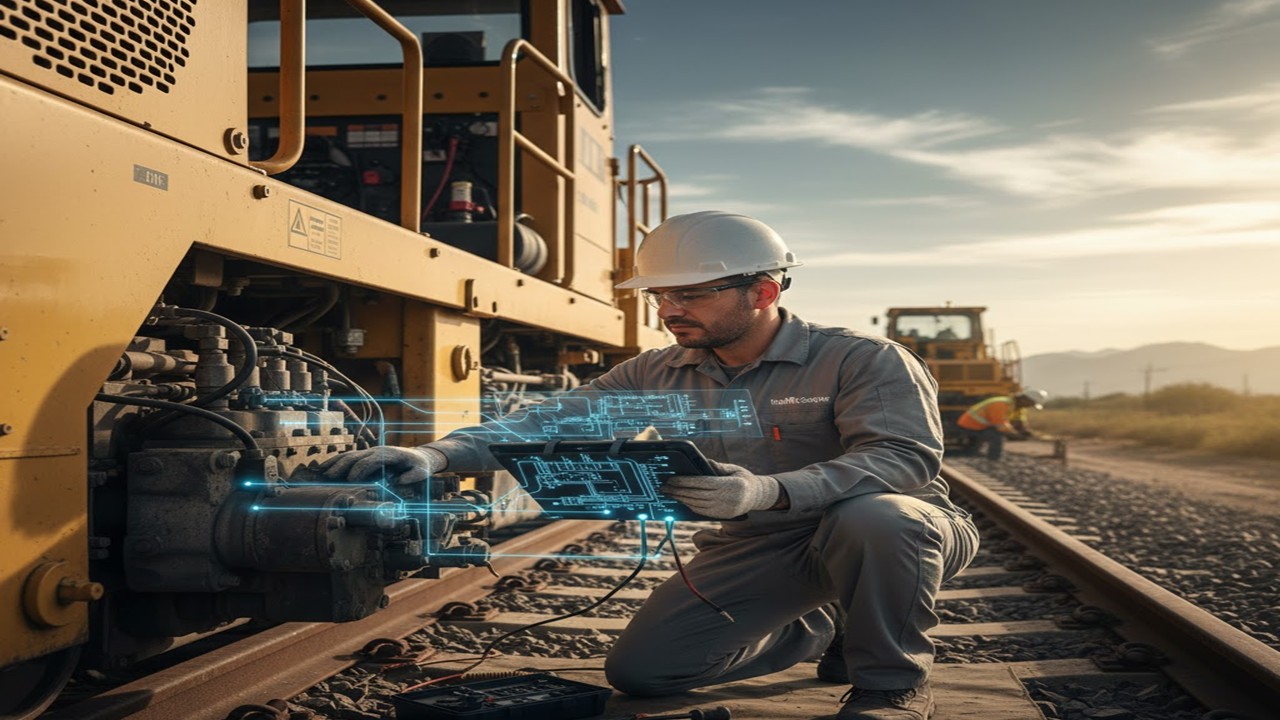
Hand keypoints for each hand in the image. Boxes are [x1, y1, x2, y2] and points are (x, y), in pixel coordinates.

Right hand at [318, 445, 446, 483]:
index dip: (360, 470)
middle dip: (342, 466)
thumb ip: (412, 477)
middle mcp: (378, 450)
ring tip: (322, 472)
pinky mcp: (367, 456)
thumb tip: (398, 482)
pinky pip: (350, 457)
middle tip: (329, 477)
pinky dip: (338, 462)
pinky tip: (326, 468)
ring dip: (336, 463)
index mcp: (389, 454)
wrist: (420, 457)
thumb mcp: (421, 472)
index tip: (351, 481)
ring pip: (350, 455)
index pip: (370, 460)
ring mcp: (371, 452)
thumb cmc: (420, 466)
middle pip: (356, 456)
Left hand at [661, 460, 779, 518]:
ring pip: (697, 505)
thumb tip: (703, 462)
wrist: (757, 496)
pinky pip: (702, 512)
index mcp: (730, 485)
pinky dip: (690, 506)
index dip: (686, 482)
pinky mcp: (721, 516)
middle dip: (679, 491)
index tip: (672, 479)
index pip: (703, 483)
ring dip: (682, 499)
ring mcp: (724, 509)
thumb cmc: (743, 478)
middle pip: (697, 495)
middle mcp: (727, 499)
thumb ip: (718, 466)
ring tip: (670, 494)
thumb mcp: (734, 469)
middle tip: (664, 487)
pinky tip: (682, 500)